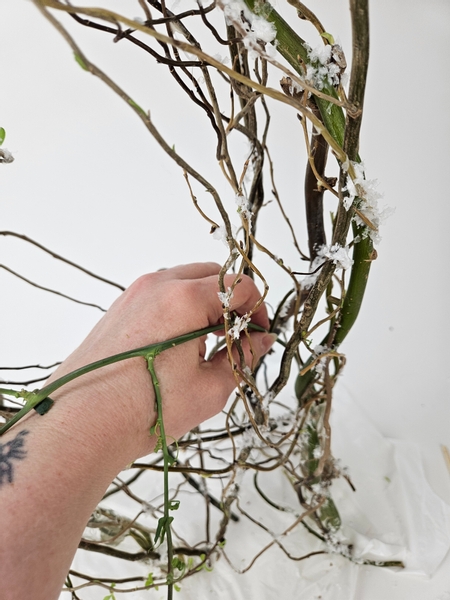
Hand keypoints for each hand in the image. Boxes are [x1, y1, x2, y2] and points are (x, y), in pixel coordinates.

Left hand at [46, 262, 274, 460]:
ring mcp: (135, 294)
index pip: (238, 286)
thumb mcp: (209, 388)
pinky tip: (180, 344)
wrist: (82, 424)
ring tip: (209, 343)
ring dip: (206, 303)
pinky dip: (181, 307)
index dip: (258, 308)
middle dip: (233, 302)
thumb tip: (261, 341)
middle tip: (238, 337)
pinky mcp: (120, 307)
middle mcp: (158, 286)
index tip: (260, 333)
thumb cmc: (144, 408)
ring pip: (185, 281)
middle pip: (213, 275)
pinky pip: (161, 294)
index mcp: (185, 298)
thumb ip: (242, 357)